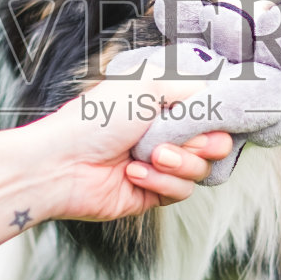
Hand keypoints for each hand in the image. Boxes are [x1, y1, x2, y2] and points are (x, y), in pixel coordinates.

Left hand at [23, 75, 233, 221]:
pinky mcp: (152, 194)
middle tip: (186, 140)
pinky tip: (133, 174)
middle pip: (215, 143)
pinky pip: (181, 192)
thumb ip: (190, 88)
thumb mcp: (146, 85)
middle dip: (205, 143)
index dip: (219, 117)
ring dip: (180, 163)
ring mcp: (159, 164)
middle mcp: (163, 133)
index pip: (210, 111)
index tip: (219, 118)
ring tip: (150, 156)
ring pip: (200, 170)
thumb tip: (220, 93)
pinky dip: (161, 182)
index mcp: (161, 104)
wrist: (61, 164)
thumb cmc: (95, 120)